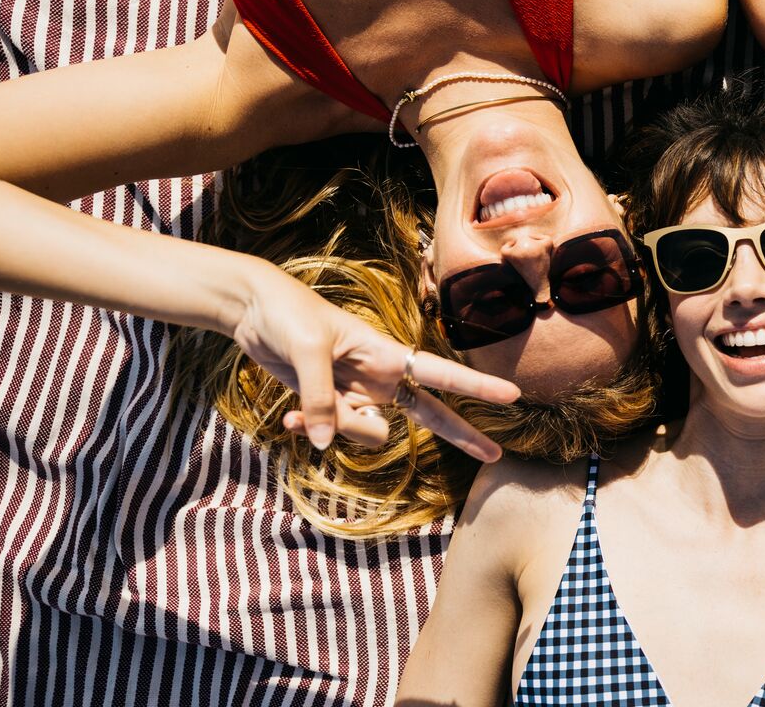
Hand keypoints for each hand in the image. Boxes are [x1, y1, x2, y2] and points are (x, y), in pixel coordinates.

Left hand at [229, 263, 515, 460]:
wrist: (252, 309)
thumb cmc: (289, 316)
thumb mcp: (307, 353)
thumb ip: (320, 400)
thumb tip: (326, 444)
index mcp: (386, 354)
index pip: (440, 373)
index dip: (476, 387)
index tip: (512, 396)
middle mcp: (380, 377)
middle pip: (430, 412)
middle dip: (461, 434)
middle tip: (495, 456)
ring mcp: (356, 393)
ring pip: (368, 432)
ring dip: (339, 427)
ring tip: (303, 408)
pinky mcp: (329, 403)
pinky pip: (333, 432)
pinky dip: (311, 429)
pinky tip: (290, 418)